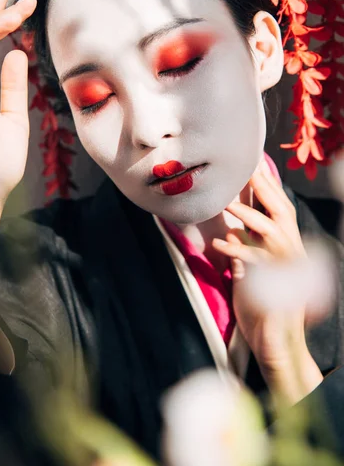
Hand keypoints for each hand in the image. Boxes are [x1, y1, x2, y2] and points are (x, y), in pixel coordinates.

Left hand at [212, 159, 322, 402]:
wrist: (274, 346)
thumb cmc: (261, 309)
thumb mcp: (250, 275)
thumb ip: (245, 253)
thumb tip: (232, 233)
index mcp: (284, 249)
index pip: (278, 211)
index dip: (268, 187)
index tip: (253, 166)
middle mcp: (290, 255)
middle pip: (282, 213)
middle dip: (265, 189)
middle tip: (245, 169)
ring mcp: (287, 271)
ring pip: (274, 232)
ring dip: (250, 216)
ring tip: (226, 203)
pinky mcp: (276, 287)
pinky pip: (259, 263)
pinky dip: (240, 251)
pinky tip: (221, 244)